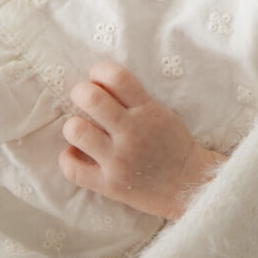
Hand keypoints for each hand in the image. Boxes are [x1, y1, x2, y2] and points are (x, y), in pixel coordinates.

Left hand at [59, 61, 224, 220]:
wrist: (190, 186)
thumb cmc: (174, 145)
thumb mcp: (162, 113)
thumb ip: (135, 100)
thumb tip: (99, 84)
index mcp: (147, 111)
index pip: (117, 77)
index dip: (100, 71)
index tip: (97, 78)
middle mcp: (132, 133)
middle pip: (91, 98)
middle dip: (80, 92)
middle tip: (83, 99)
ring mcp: (119, 160)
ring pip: (76, 131)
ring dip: (73, 126)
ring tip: (80, 129)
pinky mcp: (109, 185)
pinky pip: (72, 169)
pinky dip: (68, 158)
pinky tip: (76, 153)